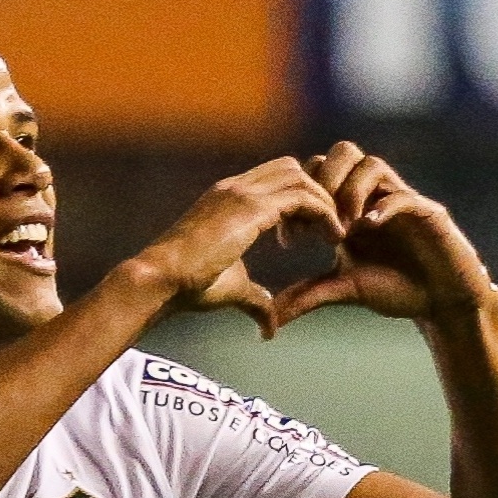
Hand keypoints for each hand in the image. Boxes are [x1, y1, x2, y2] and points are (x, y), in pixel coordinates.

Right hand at [131, 157, 344, 337]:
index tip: (303, 235)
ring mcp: (242, 193)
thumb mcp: (232, 288)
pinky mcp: (252, 207)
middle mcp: (235, 188)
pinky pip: (304, 196)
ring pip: (301, 177)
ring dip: (324, 202)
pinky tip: (331, 238)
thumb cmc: (188, 285)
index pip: (273, 180)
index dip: (296, 202)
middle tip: (323, 230)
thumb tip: (269, 327)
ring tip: (334, 234)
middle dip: (314, 194)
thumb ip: (256, 298)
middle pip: (291, 169)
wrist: (163, 279)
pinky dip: (324, 212)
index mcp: (226, 199)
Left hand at [273, 142, 497, 329]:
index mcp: (349, 206)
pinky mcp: (427, 213)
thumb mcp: (342, 290)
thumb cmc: (394, 290)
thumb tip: (270, 318)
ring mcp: (400, 199)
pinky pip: (404, 195)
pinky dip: (382, 207)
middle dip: (322, 183)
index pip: (317, 172)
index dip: (298, 199)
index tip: (290, 239)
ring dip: (349, 192)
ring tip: (343, 230)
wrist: (440, 303)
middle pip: (343, 152)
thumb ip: (307, 296)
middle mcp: (373, 195)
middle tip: (314, 226)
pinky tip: (367, 228)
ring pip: (371, 164)